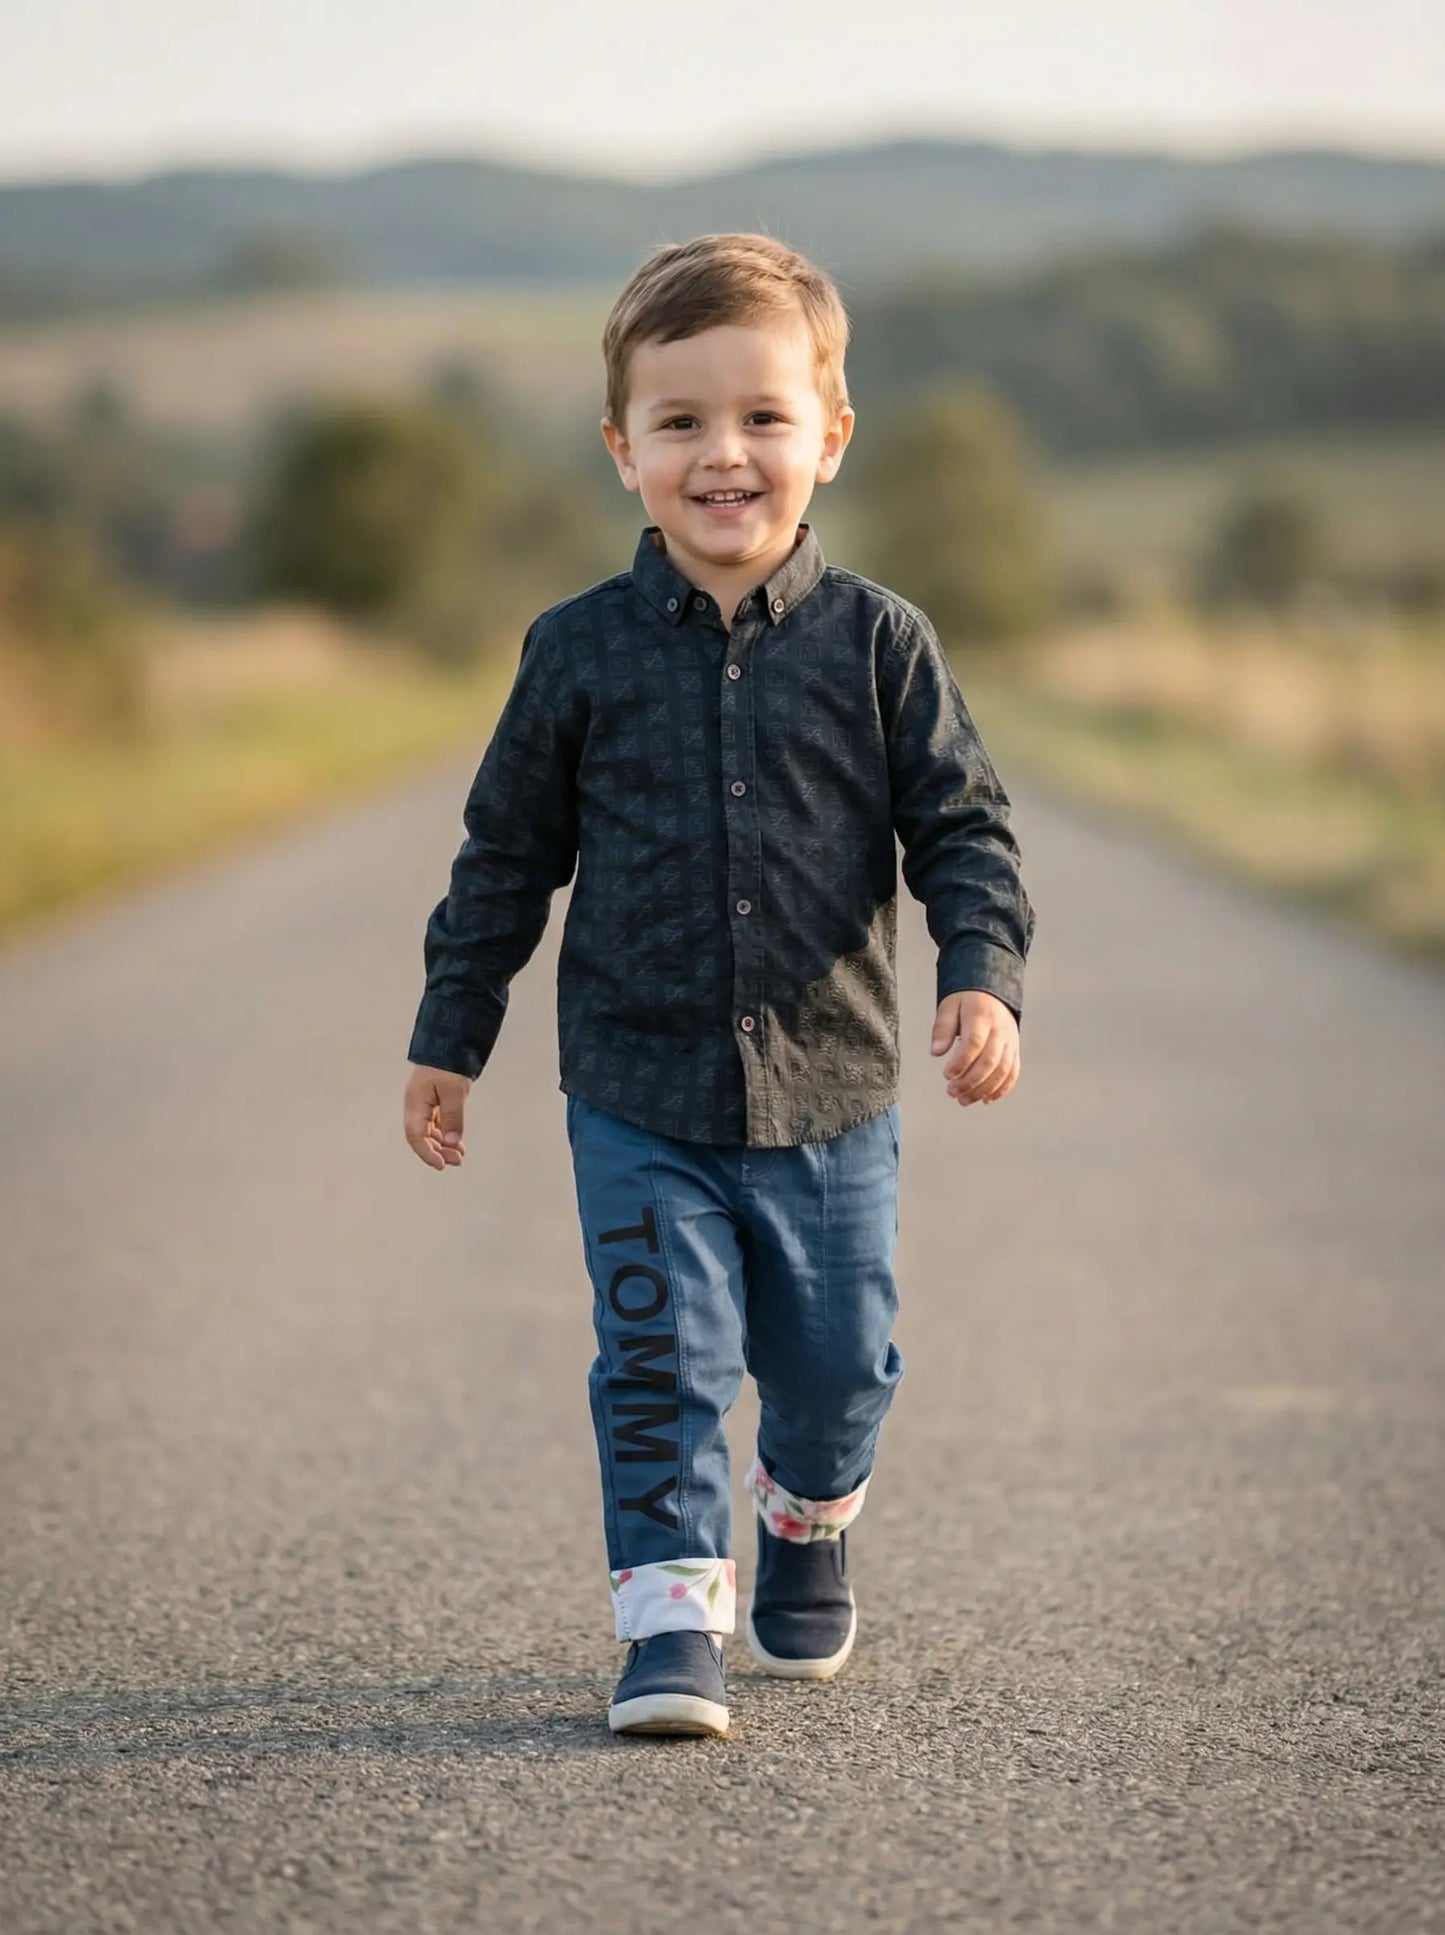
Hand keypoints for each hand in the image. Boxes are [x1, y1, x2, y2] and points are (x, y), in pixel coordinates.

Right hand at [403, 1063, 472, 1168]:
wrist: (449, 1041)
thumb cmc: (448, 1063)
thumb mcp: (454, 1091)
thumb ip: (453, 1117)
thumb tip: (453, 1141)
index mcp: (415, 1103)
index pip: (416, 1135)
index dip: (427, 1153)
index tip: (441, 1164)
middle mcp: (416, 1106)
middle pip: (422, 1136)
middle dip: (438, 1151)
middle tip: (456, 1161)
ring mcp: (424, 1103)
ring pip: (430, 1131)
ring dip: (443, 1145)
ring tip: (459, 1156)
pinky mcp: (434, 1101)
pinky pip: (437, 1123)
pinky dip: (446, 1134)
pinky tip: (457, 1143)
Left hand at [930, 990, 1019, 1107]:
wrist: (992, 991)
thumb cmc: (967, 1000)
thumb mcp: (949, 1006)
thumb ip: (942, 1028)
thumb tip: (936, 1051)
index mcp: (982, 1016)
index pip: (975, 1043)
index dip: (961, 1062)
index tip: (947, 1074)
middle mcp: (1000, 1030)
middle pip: (990, 1061)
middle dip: (970, 1081)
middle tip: (952, 1091)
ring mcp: (1011, 1041)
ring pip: (1003, 1070)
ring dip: (984, 1089)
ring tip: (964, 1100)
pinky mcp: (1015, 1050)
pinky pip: (1013, 1072)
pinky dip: (1001, 1089)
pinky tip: (986, 1099)